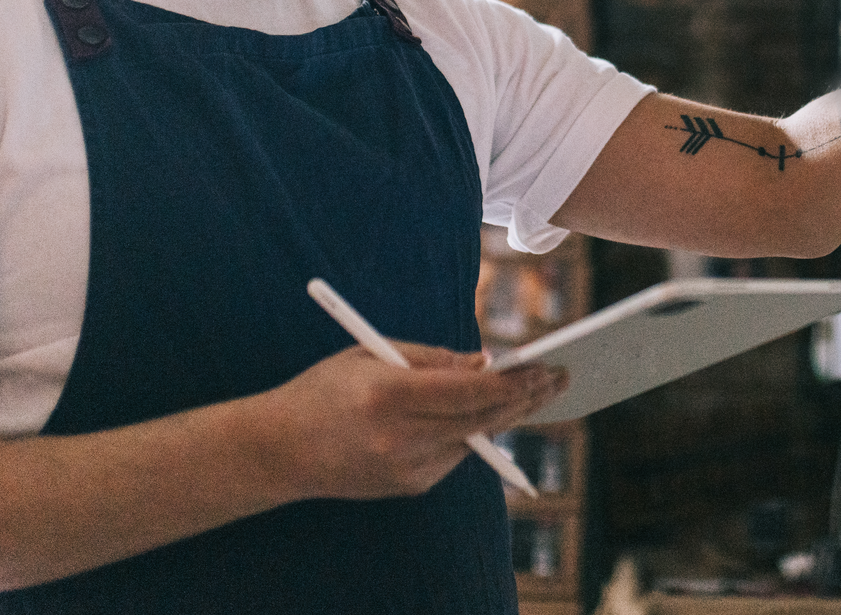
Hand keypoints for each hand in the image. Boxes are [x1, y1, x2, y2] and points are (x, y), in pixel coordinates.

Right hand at [259, 342, 566, 501]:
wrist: (280, 451)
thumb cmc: (326, 389)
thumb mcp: (373, 353)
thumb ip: (431, 358)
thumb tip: (484, 363)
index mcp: (390, 395)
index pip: (468, 391)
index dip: (511, 379)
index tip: (542, 365)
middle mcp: (401, 438)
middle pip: (482, 419)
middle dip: (527, 397)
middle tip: (560, 377)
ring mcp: (406, 470)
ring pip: (474, 438)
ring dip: (507, 414)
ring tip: (540, 390)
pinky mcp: (408, 488)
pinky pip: (454, 454)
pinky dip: (472, 431)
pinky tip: (490, 414)